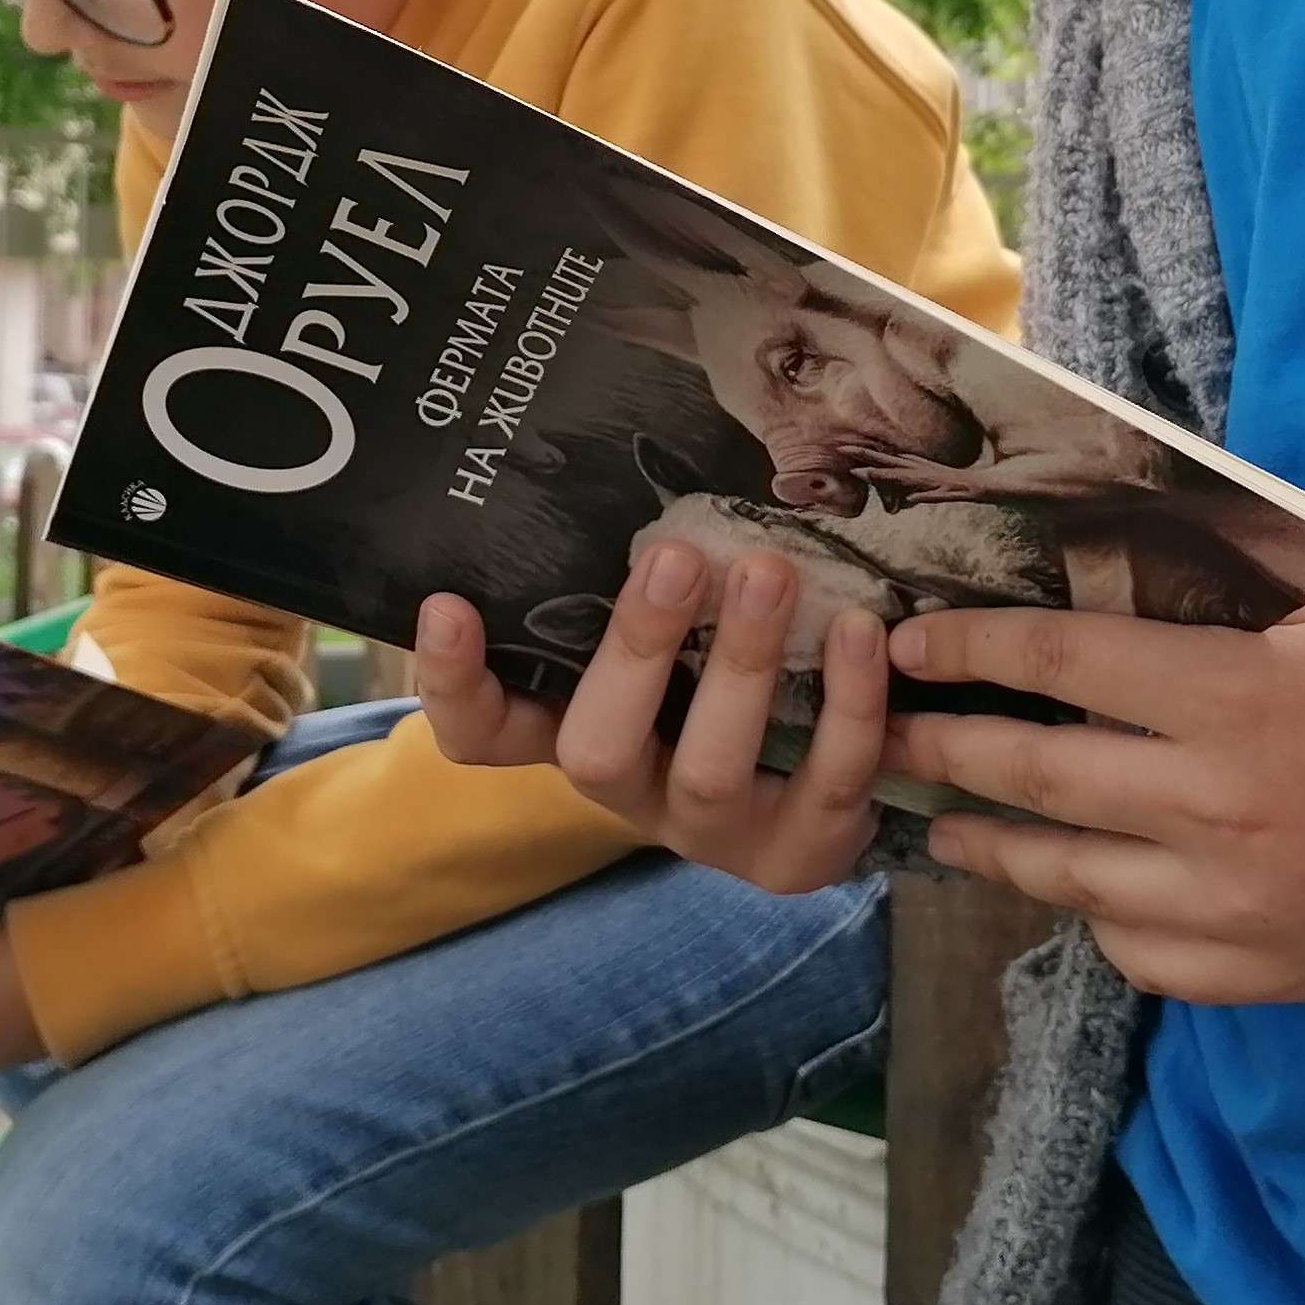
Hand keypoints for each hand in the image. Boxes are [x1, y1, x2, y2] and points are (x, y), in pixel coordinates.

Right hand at [414, 539, 887, 895]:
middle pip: (595, 750)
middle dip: (636, 649)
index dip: (454, 682)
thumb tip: (621, 448)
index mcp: (575, 734)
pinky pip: (826, 780)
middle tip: (672, 554)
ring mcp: (712, 835)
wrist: (822, 801)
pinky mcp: (798, 856)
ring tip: (770, 571)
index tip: (445, 604)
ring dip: (742, 664)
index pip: (482, 732)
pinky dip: (847, 703)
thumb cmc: (727, 687)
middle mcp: (631, 794)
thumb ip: (635, 582)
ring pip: (711, 768)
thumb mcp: (671, 644)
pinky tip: (859, 631)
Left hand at [885, 564, 1304, 1002]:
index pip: (1062, 660)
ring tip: (944, 825)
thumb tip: (1104, 530)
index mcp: (1233, 695)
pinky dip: (1100, 919)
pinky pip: (1142, 952)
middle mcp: (1219, 804)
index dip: (974, 648)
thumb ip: (1225, 566)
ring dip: (993, 847)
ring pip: (1072, 878)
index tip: (914, 641)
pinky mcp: (1265, 970)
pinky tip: (1076, 891)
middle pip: (1041, 775)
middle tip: (885, 736)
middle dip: (945, 750)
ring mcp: (1238, 901)